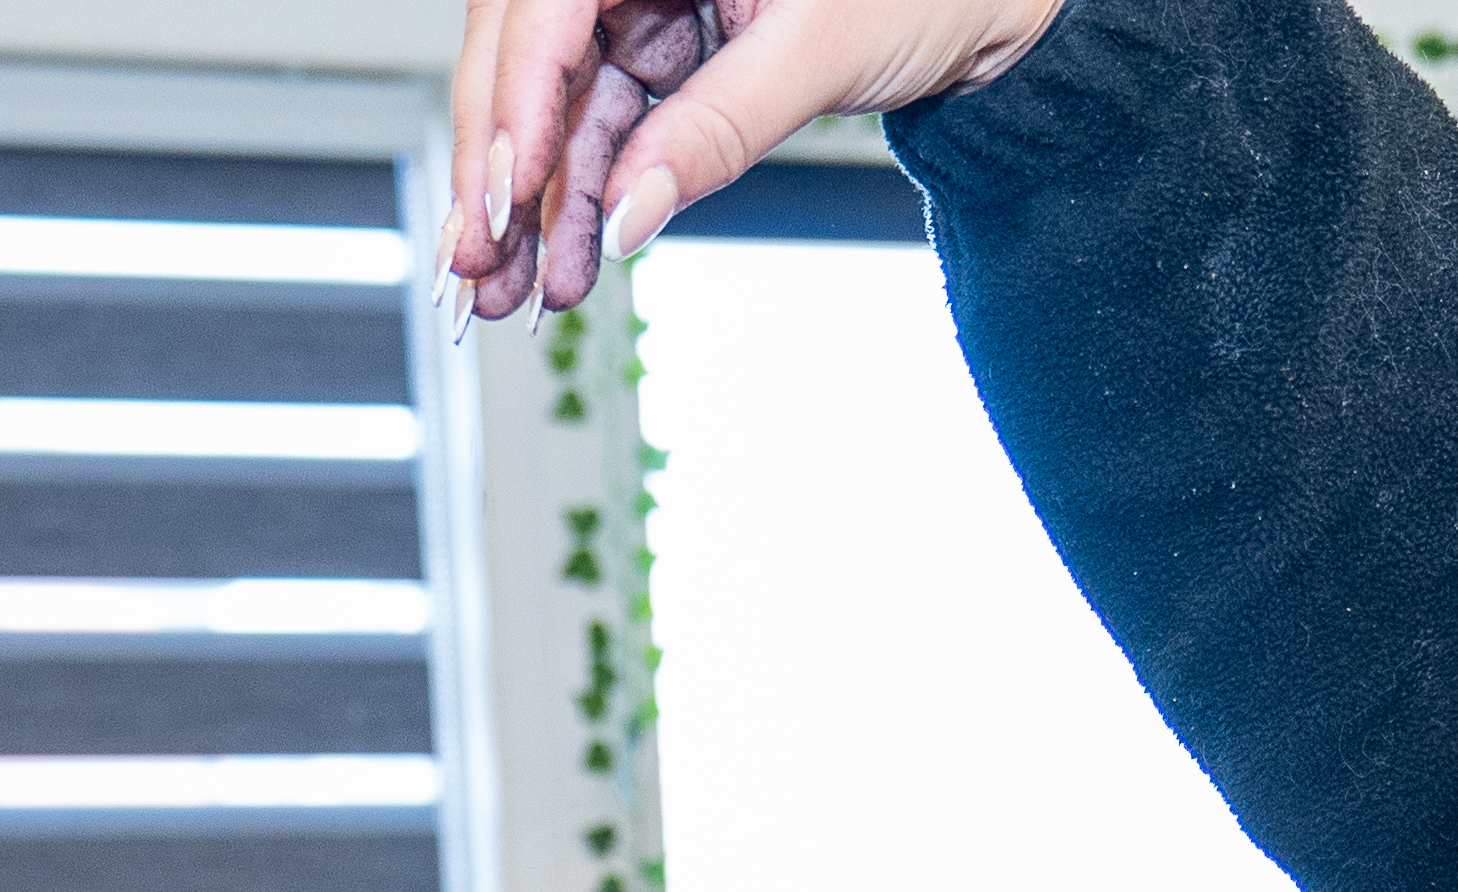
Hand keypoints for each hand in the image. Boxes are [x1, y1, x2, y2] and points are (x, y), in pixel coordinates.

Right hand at [442, 0, 1067, 317]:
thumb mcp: (819, 51)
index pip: (548, 4)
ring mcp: (639, 5)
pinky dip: (582, 205)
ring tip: (512, 296)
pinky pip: (601, 135)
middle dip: (499, 170)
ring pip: (557, 110)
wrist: (982, 5)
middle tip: (475, 266)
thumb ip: (717, 129)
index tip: (501, 193)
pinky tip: (563, 271)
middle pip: (527, 59)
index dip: (515, 101)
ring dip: (531, 209)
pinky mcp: (659, 57)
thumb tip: (627, 217)